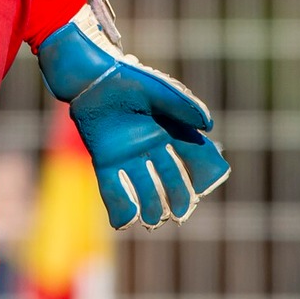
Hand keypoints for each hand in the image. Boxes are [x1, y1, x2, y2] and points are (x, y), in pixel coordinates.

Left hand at [36, 0, 230, 228]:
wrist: (91, 78)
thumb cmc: (128, 79)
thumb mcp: (158, 90)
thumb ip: (181, 105)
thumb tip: (208, 127)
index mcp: (172, 131)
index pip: (195, 158)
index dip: (203, 174)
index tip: (206, 186)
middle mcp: (153, 147)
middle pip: (171, 179)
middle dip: (178, 197)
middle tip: (180, 213)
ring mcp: (129, 156)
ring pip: (145, 188)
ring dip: (151, 206)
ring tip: (154, 220)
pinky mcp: (106, 160)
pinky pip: (113, 188)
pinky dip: (119, 206)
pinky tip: (124, 221)